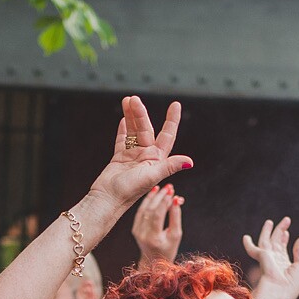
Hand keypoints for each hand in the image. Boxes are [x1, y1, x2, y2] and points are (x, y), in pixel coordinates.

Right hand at [87, 97, 191, 212]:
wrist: (108, 199)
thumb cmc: (130, 191)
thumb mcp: (152, 176)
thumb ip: (169, 166)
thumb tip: (190, 162)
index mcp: (157, 159)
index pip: (167, 135)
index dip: (172, 120)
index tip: (175, 104)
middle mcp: (147, 156)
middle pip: (146, 129)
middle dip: (140, 113)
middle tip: (134, 99)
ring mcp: (133, 156)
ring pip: (134, 131)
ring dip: (131, 116)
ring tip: (127, 101)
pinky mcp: (120, 158)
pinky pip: (123, 139)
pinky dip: (123, 129)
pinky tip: (124, 118)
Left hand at [131, 184, 183, 264]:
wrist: (153, 262)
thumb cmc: (168, 249)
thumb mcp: (176, 235)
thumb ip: (176, 217)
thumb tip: (177, 199)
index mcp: (153, 238)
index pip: (158, 215)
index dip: (165, 203)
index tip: (173, 192)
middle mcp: (142, 234)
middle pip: (150, 210)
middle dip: (160, 197)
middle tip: (169, 187)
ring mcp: (136, 231)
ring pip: (144, 209)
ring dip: (153, 197)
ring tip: (162, 188)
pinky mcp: (134, 228)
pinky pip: (140, 212)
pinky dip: (147, 202)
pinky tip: (153, 193)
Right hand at [242, 218, 298, 298]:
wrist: (278, 293)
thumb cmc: (291, 286)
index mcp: (283, 265)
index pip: (282, 250)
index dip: (285, 240)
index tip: (287, 233)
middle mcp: (274, 261)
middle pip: (276, 243)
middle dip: (279, 231)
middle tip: (286, 220)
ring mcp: (267, 259)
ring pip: (266, 241)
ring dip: (269, 231)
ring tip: (270, 221)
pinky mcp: (262, 257)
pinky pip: (253, 248)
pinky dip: (249, 244)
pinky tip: (246, 238)